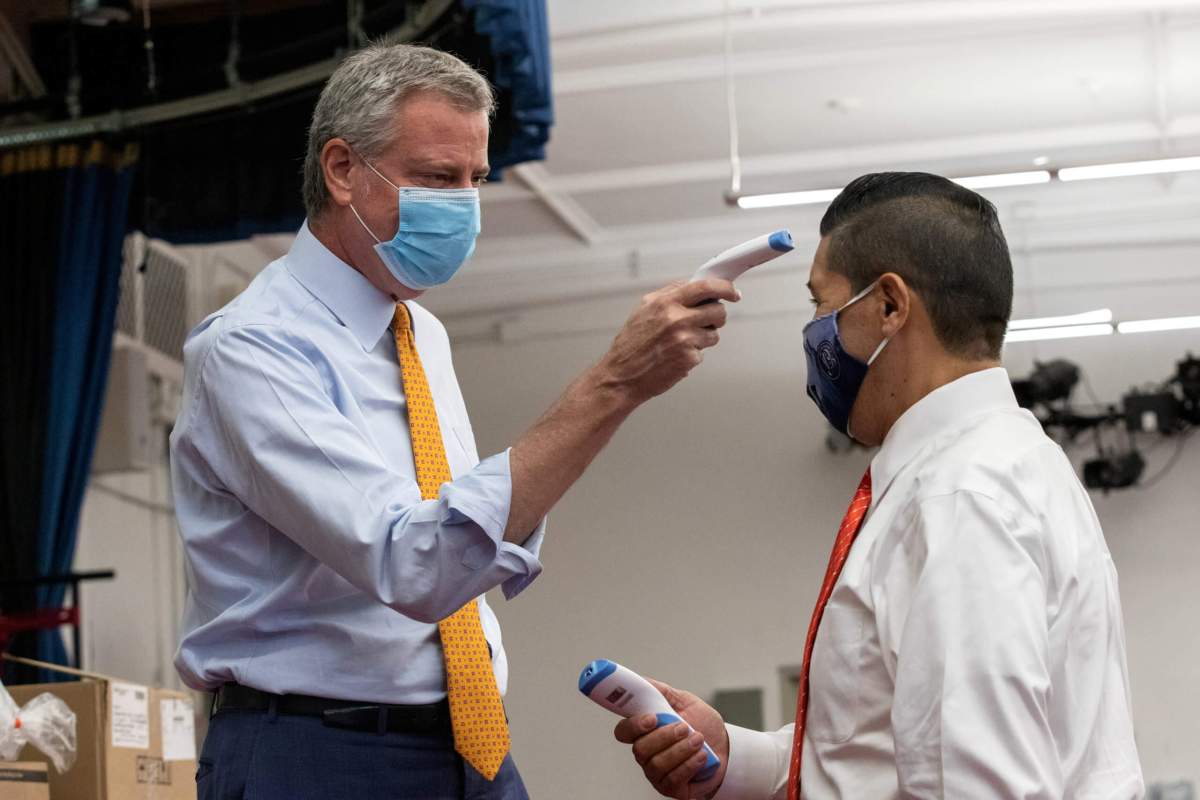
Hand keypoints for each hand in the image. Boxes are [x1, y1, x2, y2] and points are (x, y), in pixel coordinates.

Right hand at [597, 279, 739, 403]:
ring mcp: (684, 339)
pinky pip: (703, 352)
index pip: (705, 286)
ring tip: (681, 343)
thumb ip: (670, 294)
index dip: (724, 287)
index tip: (733, 292)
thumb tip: (696, 285)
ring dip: (703, 338)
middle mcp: (675, 318)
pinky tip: (675, 357)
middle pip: (718, 310)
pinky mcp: (688, 358)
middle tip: (706, 322)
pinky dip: (692, 355)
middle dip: (716, 317)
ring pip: (714, 333)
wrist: (621, 376)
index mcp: (664, 302)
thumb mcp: (644, 309)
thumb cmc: (632, 344)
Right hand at [613, 679, 728, 799]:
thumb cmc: (703, 726)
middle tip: (684, 727)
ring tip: (698, 739)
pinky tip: (701, 755)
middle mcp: (646, 754)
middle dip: (664, 736)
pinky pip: (673, 778)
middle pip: (640, 749)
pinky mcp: (671, 788)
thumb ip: (663, 692)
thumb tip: (643, 681)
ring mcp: (657, 773)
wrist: (726, 749)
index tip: (652, 718)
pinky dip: (690, 764)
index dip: (633, 725)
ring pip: (657, 764)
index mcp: (645, 732)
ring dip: (681, 749)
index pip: (624, 731)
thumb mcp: (686, 702)